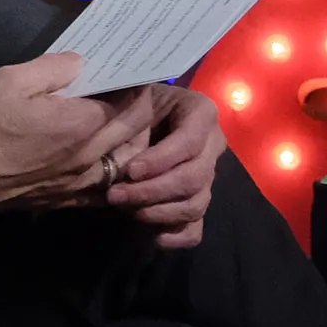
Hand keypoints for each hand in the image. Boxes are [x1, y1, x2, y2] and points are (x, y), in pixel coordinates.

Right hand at [0, 54, 137, 216]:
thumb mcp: (12, 80)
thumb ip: (54, 67)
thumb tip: (83, 63)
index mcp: (82, 124)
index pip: (131, 102)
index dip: (137, 85)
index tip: (134, 72)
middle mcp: (91, 156)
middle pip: (138, 131)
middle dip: (143, 108)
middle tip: (136, 91)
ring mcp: (82, 183)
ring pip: (131, 162)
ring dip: (138, 140)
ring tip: (127, 122)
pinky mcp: (69, 200)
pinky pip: (110, 188)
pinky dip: (120, 172)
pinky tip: (112, 159)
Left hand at [101, 83, 222, 248]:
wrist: (119, 128)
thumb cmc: (121, 104)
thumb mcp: (122, 90)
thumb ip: (122, 92)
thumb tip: (115, 94)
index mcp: (199, 112)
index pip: (191, 140)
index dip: (163, 159)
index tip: (129, 170)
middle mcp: (211, 145)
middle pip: (195, 177)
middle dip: (153, 191)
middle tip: (115, 195)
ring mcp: (206, 177)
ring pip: (196, 204)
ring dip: (158, 212)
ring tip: (125, 210)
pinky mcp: (194, 203)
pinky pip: (196, 228)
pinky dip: (177, 236)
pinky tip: (155, 237)